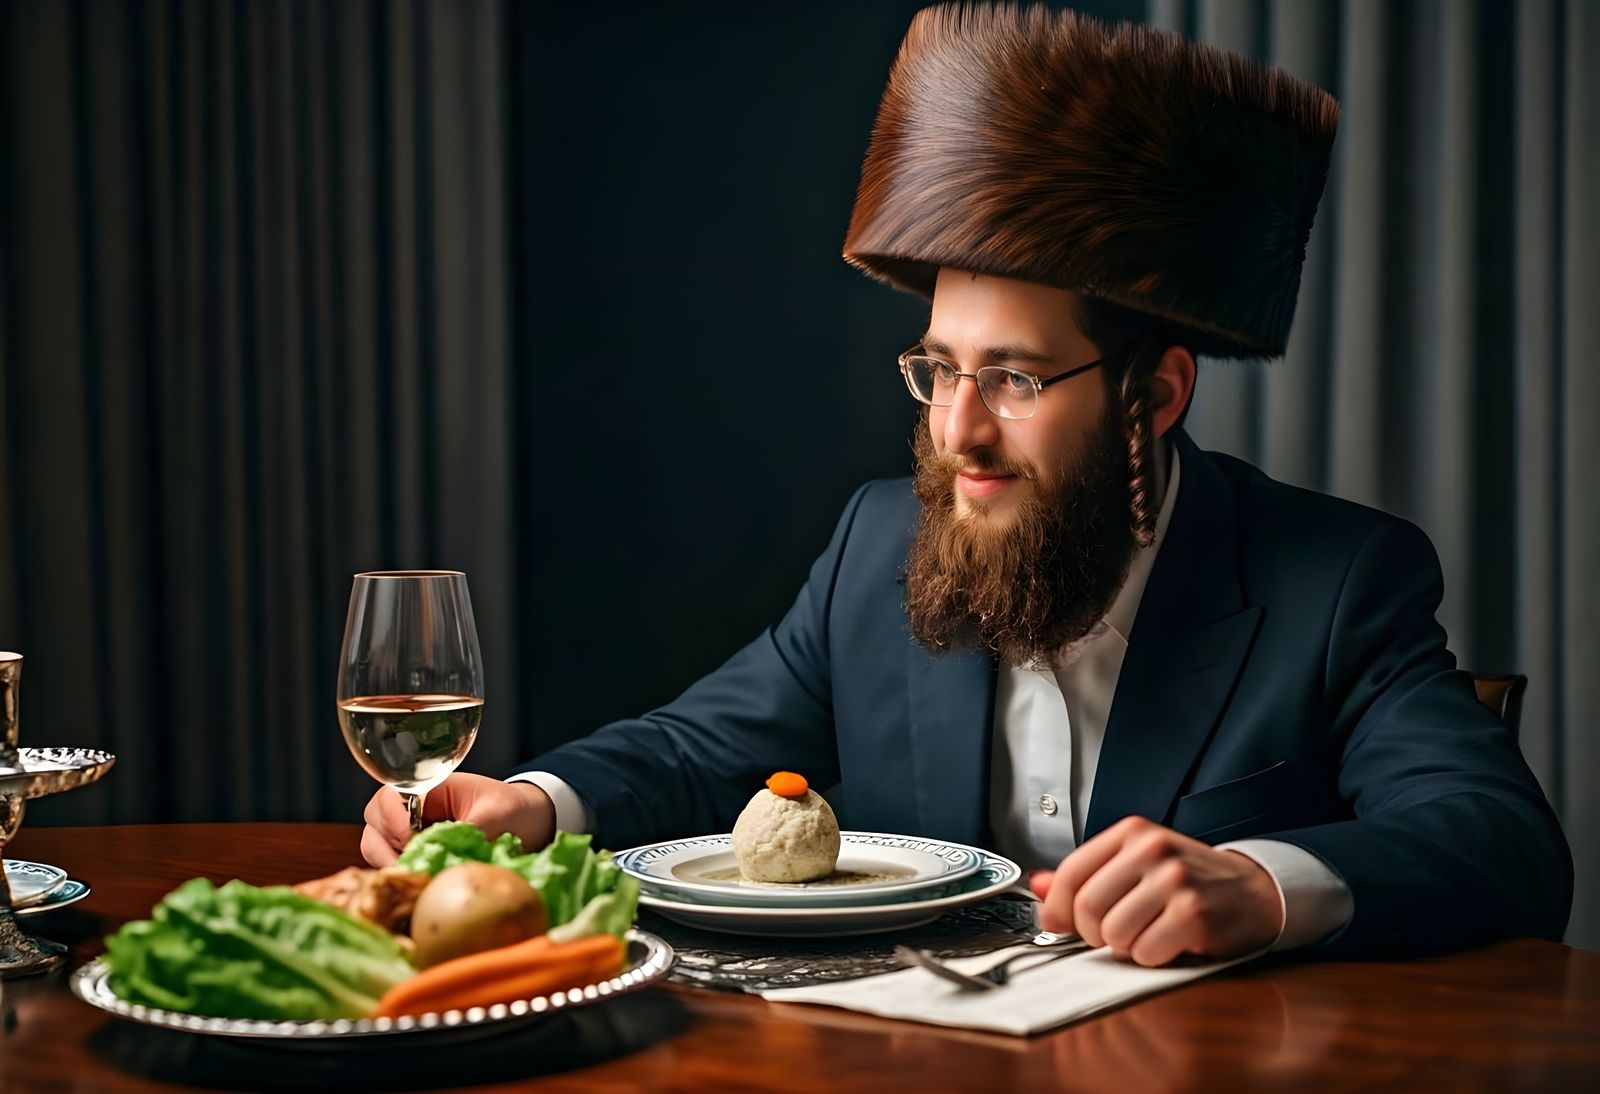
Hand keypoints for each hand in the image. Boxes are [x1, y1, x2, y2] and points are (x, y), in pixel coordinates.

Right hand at [360, 774, 555, 866]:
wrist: (531, 823)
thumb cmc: (513, 810)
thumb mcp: (498, 814)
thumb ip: (470, 829)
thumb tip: (446, 854)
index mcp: (429, 788)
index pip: (387, 798)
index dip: (392, 819)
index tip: (411, 837)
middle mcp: (413, 810)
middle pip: (374, 824)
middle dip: (385, 846)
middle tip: (411, 862)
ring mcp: (411, 834)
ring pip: (376, 848)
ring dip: (389, 863)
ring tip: (417, 873)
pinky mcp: (417, 857)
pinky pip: (392, 866)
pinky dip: (400, 875)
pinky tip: (420, 882)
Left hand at [1029, 816, 1282, 966]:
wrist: (1252, 891)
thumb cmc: (1189, 879)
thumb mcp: (1137, 864)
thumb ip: (1088, 873)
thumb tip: (1037, 883)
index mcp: (1132, 832)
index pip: (1072, 871)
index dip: (1057, 906)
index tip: (1058, 923)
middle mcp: (1152, 849)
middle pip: (1088, 907)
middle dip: (1093, 932)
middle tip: (1111, 933)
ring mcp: (1174, 879)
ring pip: (1114, 933)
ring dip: (1125, 946)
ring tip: (1145, 933)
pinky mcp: (1193, 913)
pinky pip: (1146, 952)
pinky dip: (1151, 956)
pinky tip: (1167, 942)